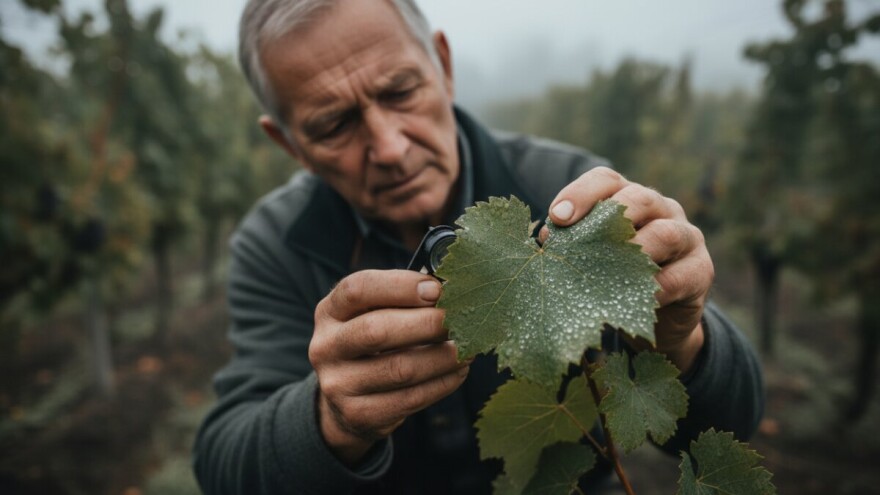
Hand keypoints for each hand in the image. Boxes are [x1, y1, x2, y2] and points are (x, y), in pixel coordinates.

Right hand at [308, 270, 468, 464]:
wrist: (343, 402)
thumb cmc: (372, 344)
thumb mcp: (372, 314)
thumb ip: (401, 299)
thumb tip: (450, 291)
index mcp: (330, 312)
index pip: (358, 289)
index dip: (400, 286)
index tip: (436, 289)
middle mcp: (327, 347)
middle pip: (377, 330)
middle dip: (427, 323)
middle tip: (460, 319)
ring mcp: (339, 385)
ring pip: (399, 369)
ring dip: (442, 356)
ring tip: (467, 346)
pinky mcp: (359, 415)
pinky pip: (410, 398)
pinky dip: (442, 383)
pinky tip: (458, 371)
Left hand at [540, 167, 711, 372]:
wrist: (658, 321)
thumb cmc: (615, 279)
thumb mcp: (593, 260)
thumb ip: (574, 245)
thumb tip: (547, 240)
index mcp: (628, 199)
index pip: (606, 181)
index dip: (581, 193)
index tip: (557, 216)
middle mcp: (660, 210)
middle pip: (639, 197)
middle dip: (608, 214)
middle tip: (581, 238)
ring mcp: (686, 237)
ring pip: (666, 233)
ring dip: (636, 250)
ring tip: (608, 269)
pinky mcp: (701, 271)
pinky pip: (681, 276)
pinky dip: (656, 287)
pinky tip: (632, 299)